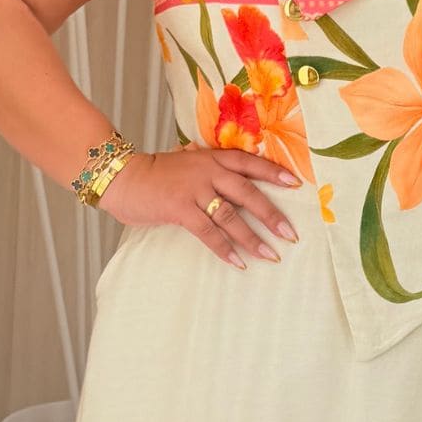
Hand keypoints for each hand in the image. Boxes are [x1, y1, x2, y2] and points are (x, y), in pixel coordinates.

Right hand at [99, 147, 300, 268]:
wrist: (124, 176)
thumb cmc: (159, 172)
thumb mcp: (190, 161)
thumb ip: (213, 167)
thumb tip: (237, 176)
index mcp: (214, 158)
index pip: (251, 163)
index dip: (274, 173)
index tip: (297, 184)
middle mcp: (209, 171)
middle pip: (249, 193)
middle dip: (272, 214)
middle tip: (291, 234)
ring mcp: (195, 190)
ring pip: (232, 216)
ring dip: (253, 238)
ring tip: (271, 255)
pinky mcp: (180, 209)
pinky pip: (208, 232)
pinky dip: (224, 249)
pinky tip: (238, 262)